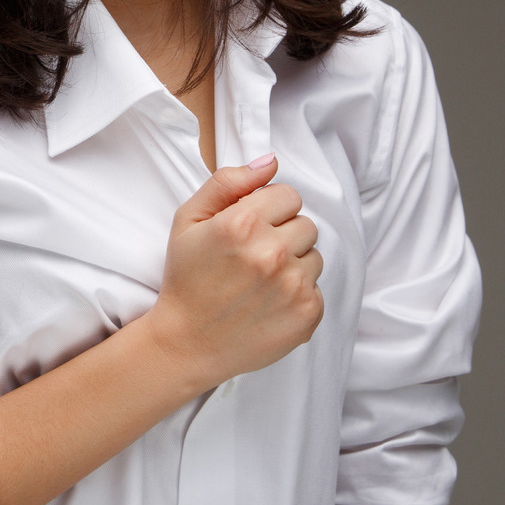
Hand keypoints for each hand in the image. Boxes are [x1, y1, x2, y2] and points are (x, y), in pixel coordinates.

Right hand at [140, 154, 323, 389]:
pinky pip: (317, 287)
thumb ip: (227, 182)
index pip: (288, 195)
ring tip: (261, 282)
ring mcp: (293, 286)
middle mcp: (272, 253)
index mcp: (242, 224)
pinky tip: (269, 303)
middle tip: (253, 257)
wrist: (188, 343)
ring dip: (293, 264)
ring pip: (314, 255)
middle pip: (306, 223)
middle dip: (283, 235)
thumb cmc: (187, 278)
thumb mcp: (188, 220)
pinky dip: (298, 294)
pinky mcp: (307, 314)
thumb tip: (270, 162)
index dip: (268, 209)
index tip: (250, 228)